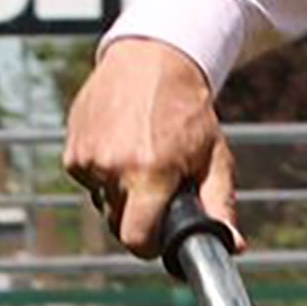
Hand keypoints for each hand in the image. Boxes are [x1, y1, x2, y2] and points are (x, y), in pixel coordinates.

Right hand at [59, 39, 235, 257]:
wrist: (151, 60)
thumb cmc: (187, 110)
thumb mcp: (214, 156)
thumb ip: (220, 204)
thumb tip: (233, 245)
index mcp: (150, 173)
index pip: (136, 240)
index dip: (150, 245)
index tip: (160, 235)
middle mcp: (114, 168)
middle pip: (119, 224)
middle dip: (138, 216)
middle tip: (156, 187)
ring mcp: (88, 158)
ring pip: (103, 202)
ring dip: (119, 191)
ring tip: (140, 156)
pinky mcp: (72, 149)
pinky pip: (88, 180)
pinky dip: (103, 173)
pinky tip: (120, 145)